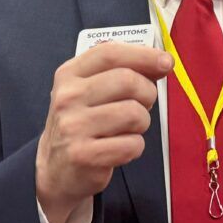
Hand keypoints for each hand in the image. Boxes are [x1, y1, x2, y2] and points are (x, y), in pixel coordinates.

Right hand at [35, 42, 173, 222]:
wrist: (57, 169)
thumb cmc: (83, 123)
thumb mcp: (91, 90)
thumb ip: (122, 71)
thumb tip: (162, 62)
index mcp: (69, 75)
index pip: (110, 53)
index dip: (143, 55)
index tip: (165, 62)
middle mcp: (68, 97)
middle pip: (128, 81)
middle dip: (147, 93)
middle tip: (143, 105)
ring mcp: (74, 127)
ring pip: (134, 114)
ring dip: (141, 123)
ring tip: (127, 129)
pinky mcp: (84, 155)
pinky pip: (132, 145)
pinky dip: (134, 148)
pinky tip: (119, 148)